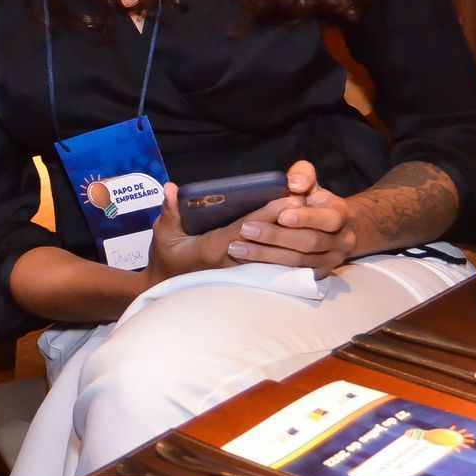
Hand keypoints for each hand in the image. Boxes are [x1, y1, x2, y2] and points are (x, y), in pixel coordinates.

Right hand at [145, 181, 296, 284]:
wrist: (166, 288)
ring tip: (312, 221)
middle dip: (288, 223)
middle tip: (310, 206)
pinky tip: (303, 244)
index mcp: (213, 248)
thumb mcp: (162, 234)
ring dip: (292, 238)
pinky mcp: (243, 278)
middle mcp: (231, 263)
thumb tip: (171, 188)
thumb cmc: (166, 258)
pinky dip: (286, 255)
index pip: (246, 228)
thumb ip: (169, 211)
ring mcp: (239, 273)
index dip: (268, 214)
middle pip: (267, 242)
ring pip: (272, 256)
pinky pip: (269, 267)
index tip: (288, 200)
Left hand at [226, 160, 358, 271]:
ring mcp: (331, 261)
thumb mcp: (312, 183)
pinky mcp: (319, 274)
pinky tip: (248, 262)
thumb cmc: (317, 202)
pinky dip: (270, 268)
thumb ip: (303, 175)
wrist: (339, 228)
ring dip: (267, 255)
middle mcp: (341, 241)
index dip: (305, 218)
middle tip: (246, 229)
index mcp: (341, 215)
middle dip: (277, 237)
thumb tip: (294, 184)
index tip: (281, 216)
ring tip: (237, 247)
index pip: (327, 219)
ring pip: (299, 262)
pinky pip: (294, 275)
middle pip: (309, 243)